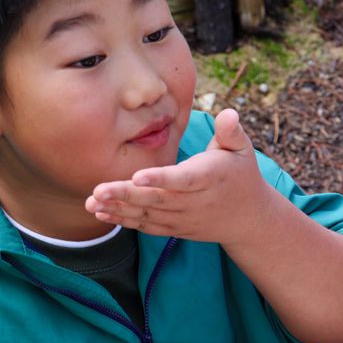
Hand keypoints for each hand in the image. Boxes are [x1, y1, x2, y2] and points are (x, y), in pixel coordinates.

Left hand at [86, 109, 272, 242]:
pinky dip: (125, 221)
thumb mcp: (243, 149)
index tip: (138, 175)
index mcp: (211, 177)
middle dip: (127, 195)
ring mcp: (185, 217)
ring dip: (120, 209)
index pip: (185, 179)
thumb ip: (231, 132)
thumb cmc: (241, 174)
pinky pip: (148, 226)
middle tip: (99, 190)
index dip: (162, 178)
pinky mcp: (176, 228)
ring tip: (93, 201)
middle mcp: (197, 201)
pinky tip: (102, 213)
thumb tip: (228, 114)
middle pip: (159, 199)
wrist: (249, 217)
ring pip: (149, 215)